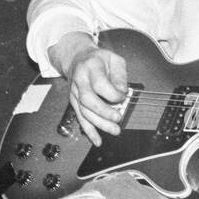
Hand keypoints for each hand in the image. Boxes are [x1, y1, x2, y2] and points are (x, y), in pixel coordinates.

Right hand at [49, 32, 127, 146]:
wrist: (78, 58)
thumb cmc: (99, 60)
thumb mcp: (114, 60)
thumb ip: (120, 76)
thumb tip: (123, 93)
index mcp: (90, 67)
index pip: (100, 84)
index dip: (113, 94)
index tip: (124, 97)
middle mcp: (80, 80)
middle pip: (88, 99)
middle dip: (104, 111)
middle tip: (118, 118)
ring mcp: (75, 92)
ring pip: (84, 112)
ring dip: (100, 124)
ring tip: (115, 130)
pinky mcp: (74, 102)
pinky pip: (80, 118)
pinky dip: (89, 131)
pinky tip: (97, 140)